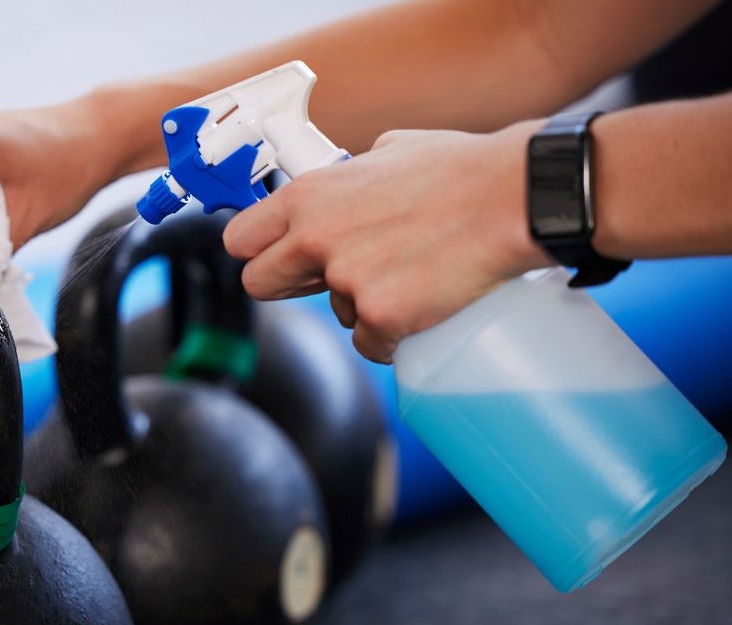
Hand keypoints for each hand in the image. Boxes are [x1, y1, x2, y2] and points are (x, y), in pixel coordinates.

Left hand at [223, 122, 552, 363]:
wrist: (514, 199)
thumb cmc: (462, 170)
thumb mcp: (389, 150)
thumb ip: (352, 173)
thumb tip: (348, 177)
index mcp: (308, 196)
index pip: (239, 239)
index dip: (258, 251)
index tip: (276, 256)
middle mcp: (314, 238)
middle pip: (260, 285)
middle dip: (291, 286)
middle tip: (330, 279)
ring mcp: (346, 280)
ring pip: (334, 315)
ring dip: (362, 306)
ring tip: (410, 276)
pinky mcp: (381, 316)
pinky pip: (373, 345)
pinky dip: (394, 337)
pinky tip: (423, 310)